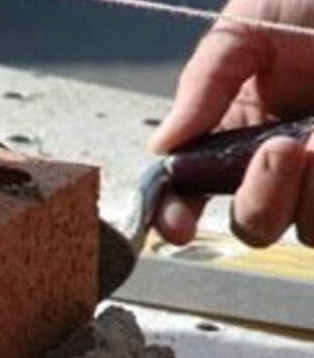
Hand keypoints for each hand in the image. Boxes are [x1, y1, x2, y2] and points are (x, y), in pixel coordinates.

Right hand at [151, 0, 313, 246]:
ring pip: (309, 231)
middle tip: (281, 147)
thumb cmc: (308, 3)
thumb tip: (162, 147)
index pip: (193, 193)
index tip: (180, 225)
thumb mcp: (245, 30)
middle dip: (261, 197)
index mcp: (234, 137)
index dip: (178, 216)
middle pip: (254, 224)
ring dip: (312, 196)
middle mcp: (282, 166)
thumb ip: (203, 86)